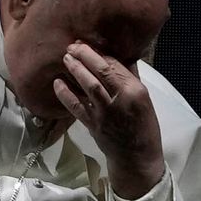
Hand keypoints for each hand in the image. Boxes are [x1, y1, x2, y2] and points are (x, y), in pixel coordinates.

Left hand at [52, 43, 162, 198]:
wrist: (136, 157)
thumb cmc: (143, 126)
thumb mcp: (144, 98)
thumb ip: (130, 77)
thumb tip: (120, 55)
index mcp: (135, 90)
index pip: (115, 65)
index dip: (99, 52)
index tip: (87, 43)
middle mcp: (120, 99)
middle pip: (101, 72)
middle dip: (85, 56)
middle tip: (72, 46)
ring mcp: (105, 113)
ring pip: (89, 86)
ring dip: (76, 70)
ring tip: (66, 58)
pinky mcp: (93, 125)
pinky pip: (76, 107)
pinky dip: (65, 95)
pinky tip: (57, 83)